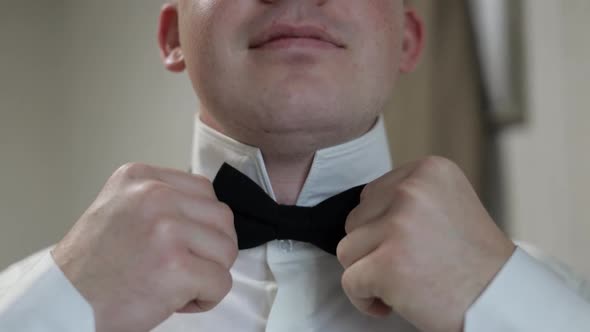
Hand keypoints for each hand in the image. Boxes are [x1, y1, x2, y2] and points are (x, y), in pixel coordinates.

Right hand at [51, 163, 237, 331]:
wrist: (62, 303)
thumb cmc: (92, 266)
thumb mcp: (121, 208)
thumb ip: (161, 200)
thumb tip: (208, 211)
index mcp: (140, 177)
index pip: (204, 190)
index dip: (202, 224)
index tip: (181, 244)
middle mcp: (154, 195)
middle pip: (222, 218)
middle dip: (211, 249)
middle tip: (184, 267)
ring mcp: (166, 229)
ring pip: (227, 249)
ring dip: (209, 273)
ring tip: (177, 283)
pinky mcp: (176, 266)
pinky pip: (221, 282)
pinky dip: (206, 298)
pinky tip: (176, 301)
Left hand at [336, 156, 515, 331]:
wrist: (502, 303)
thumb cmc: (475, 263)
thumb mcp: (450, 204)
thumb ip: (409, 198)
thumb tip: (365, 208)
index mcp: (429, 171)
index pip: (372, 196)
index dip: (383, 228)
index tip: (410, 245)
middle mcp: (412, 190)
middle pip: (355, 220)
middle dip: (375, 249)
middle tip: (411, 265)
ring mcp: (399, 226)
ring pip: (347, 250)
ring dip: (369, 272)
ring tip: (404, 281)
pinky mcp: (387, 264)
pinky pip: (350, 282)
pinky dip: (365, 299)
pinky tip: (392, 303)